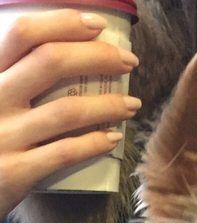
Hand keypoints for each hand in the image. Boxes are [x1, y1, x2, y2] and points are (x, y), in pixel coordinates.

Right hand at [0, 8, 140, 219]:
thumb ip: (15, 76)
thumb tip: (64, 52)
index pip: (24, 33)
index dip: (64, 23)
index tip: (98, 26)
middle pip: (51, 61)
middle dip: (97, 57)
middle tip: (128, 62)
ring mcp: (4, 136)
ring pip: (65, 110)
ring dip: (107, 105)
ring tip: (131, 104)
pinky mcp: (16, 171)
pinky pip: (64, 153)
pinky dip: (94, 144)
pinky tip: (113, 139)